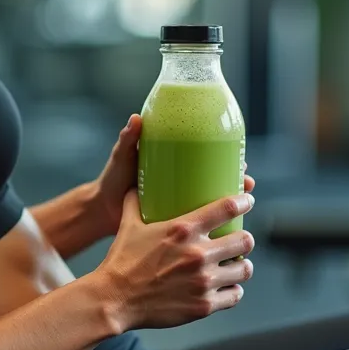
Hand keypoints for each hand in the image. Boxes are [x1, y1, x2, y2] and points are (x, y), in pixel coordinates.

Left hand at [92, 114, 255, 236]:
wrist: (101, 210)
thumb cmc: (112, 180)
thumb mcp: (122, 159)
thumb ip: (128, 140)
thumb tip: (137, 118)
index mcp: (175, 163)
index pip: (209, 157)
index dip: (228, 157)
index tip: (241, 160)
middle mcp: (183, 180)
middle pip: (218, 178)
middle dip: (236, 181)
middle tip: (246, 183)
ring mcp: (181, 201)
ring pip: (213, 201)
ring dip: (230, 204)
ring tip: (243, 207)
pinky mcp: (176, 220)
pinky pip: (200, 221)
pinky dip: (214, 224)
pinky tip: (227, 230)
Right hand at [94, 189, 255, 330]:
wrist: (114, 299)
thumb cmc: (121, 261)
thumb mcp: (128, 225)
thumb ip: (136, 203)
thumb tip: (136, 184)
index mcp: (183, 229)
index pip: (227, 208)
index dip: (243, 202)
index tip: (247, 200)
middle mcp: (198, 254)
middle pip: (245, 240)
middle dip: (245, 240)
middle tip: (239, 241)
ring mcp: (203, 281)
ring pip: (244, 270)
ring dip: (242, 266)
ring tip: (236, 265)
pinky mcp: (204, 305)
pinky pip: (235, 295)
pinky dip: (233, 290)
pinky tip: (227, 287)